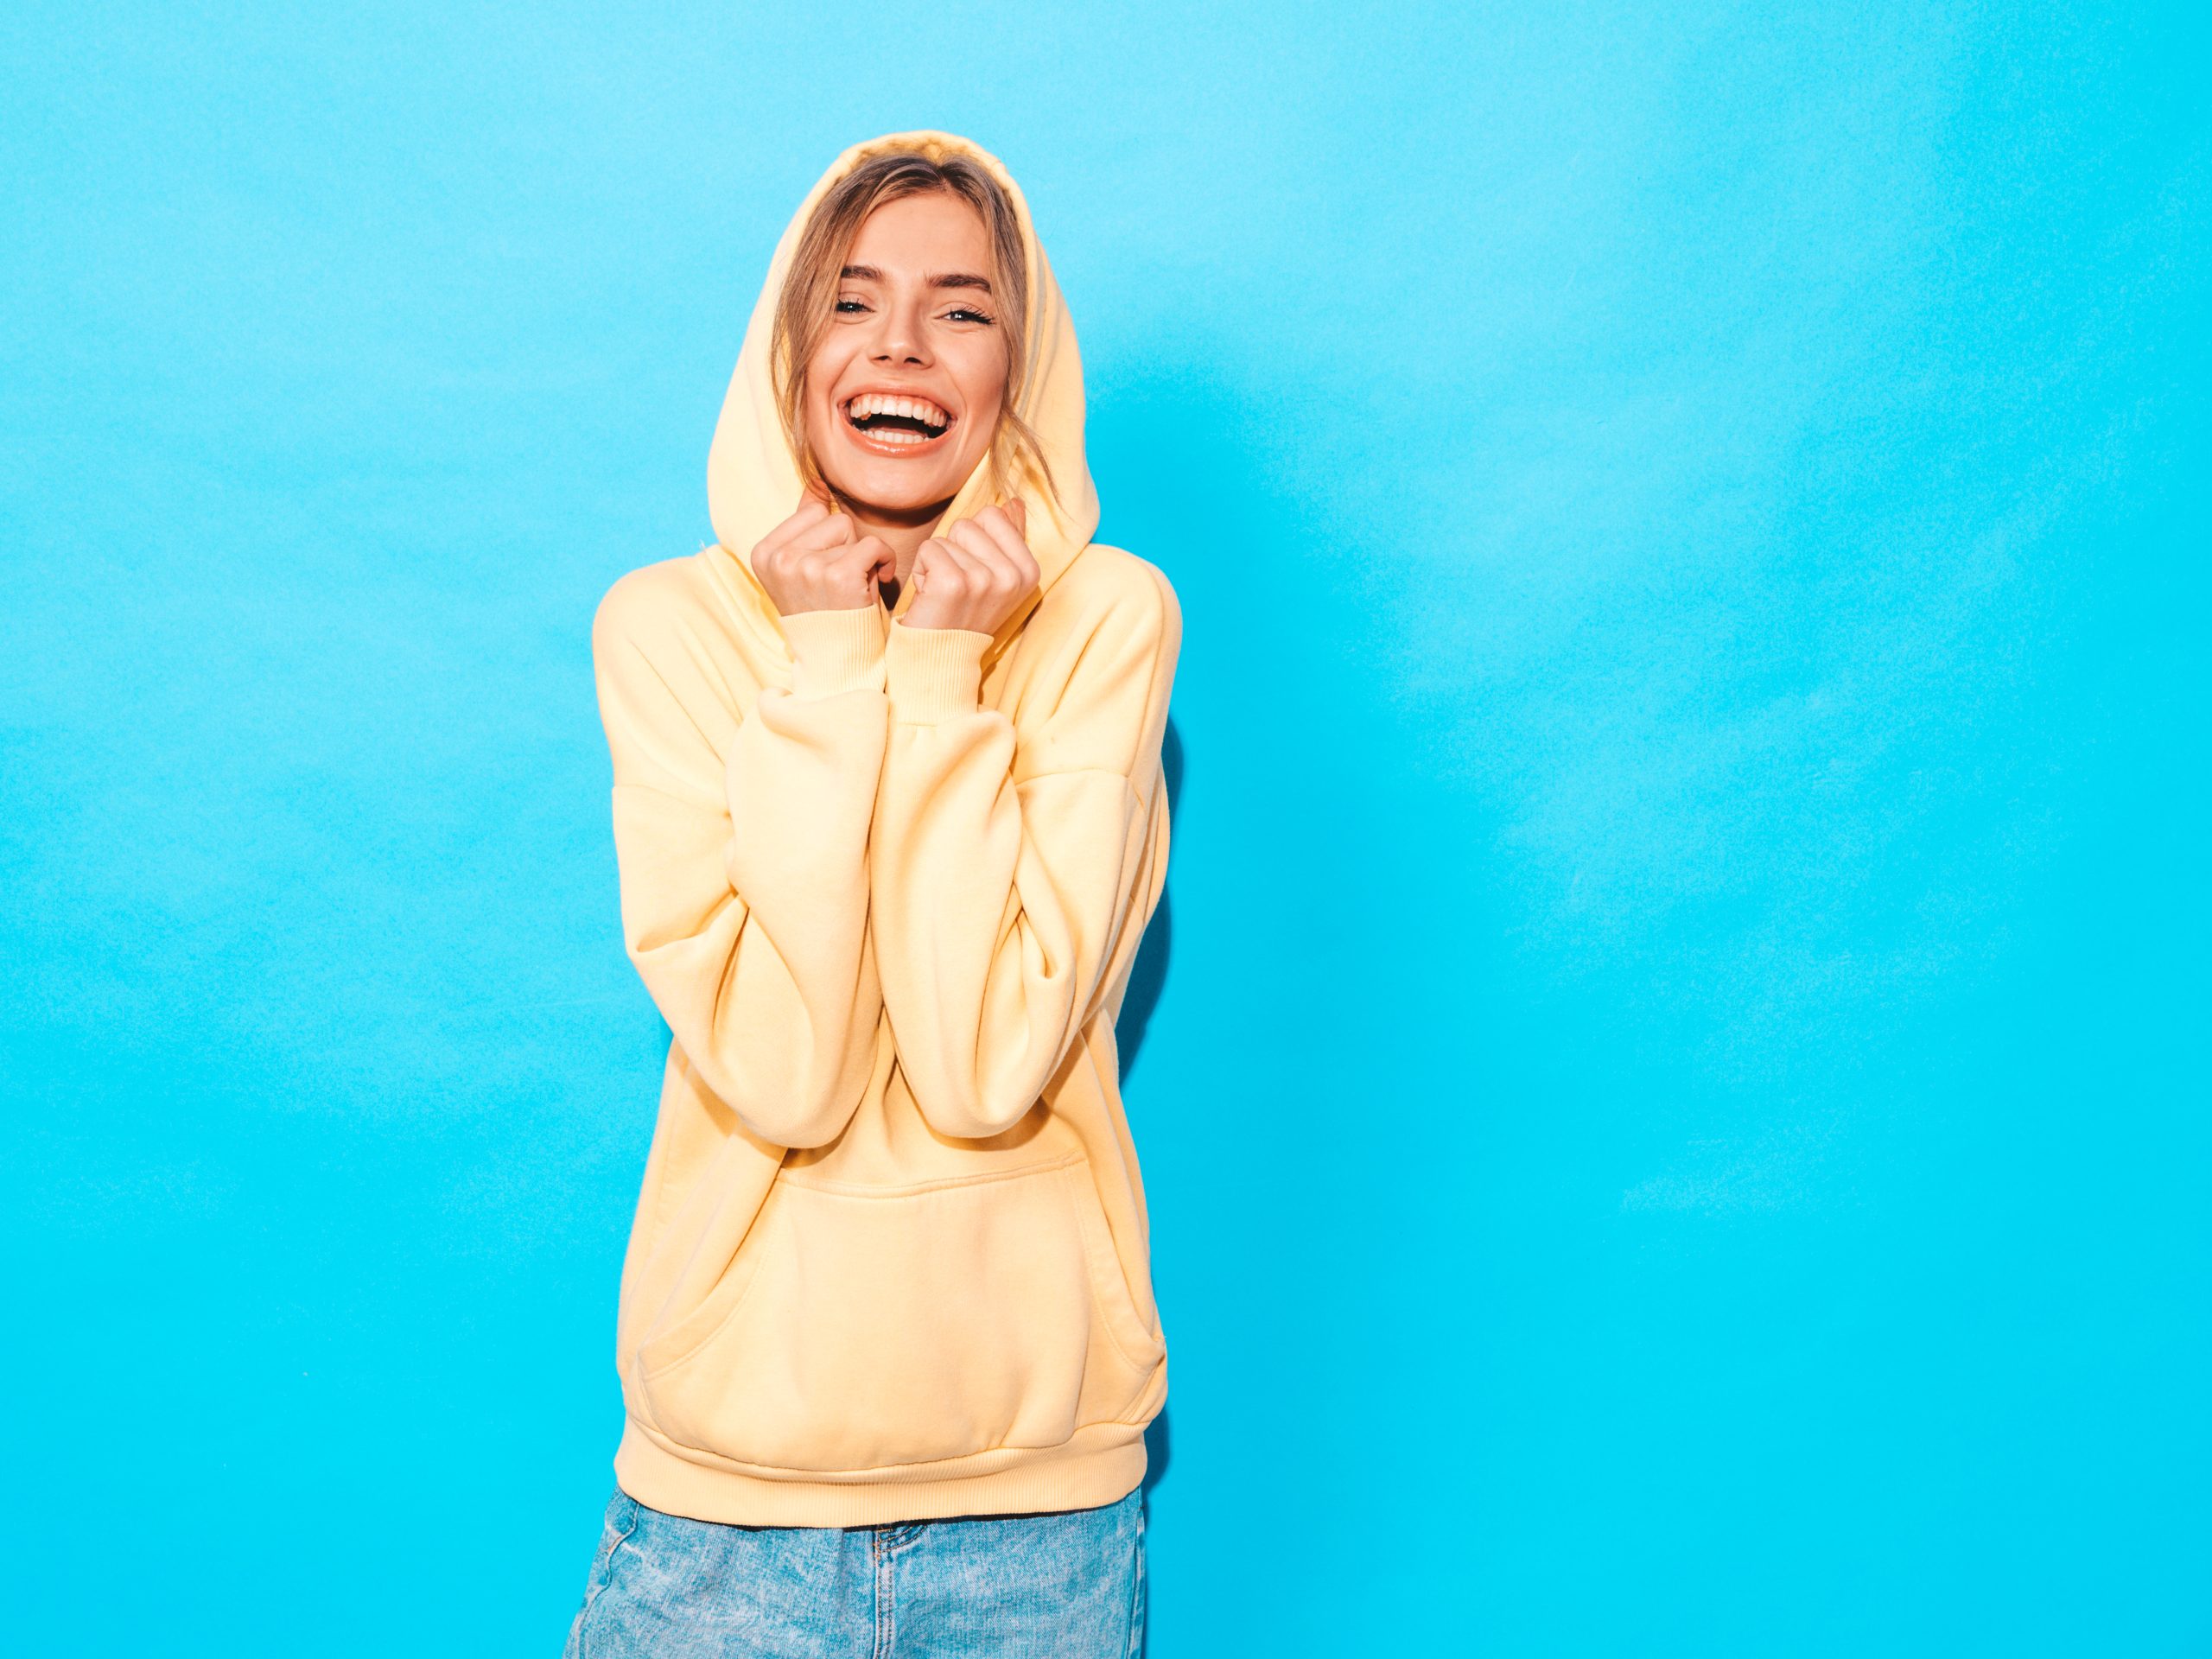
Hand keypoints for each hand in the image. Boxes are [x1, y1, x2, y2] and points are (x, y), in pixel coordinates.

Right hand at [751, 491, 896, 615]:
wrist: (838, 662)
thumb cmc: (826, 612)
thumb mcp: (803, 568)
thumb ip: (805, 525)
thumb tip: (817, 481)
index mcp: (763, 553)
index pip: (812, 513)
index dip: (830, 540)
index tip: (827, 573)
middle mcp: (779, 558)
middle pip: (833, 520)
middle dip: (846, 548)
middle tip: (842, 585)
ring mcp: (806, 566)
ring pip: (851, 531)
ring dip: (862, 557)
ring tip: (853, 588)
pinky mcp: (838, 576)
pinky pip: (873, 546)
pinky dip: (883, 563)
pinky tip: (875, 585)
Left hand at [905, 500, 1038, 633]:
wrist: (942, 657)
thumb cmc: (965, 612)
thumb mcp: (997, 577)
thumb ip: (1008, 537)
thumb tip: (1014, 503)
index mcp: (1029, 571)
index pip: (992, 516)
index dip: (975, 540)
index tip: (975, 573)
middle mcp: (1011, 576)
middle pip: (968, 524)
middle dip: (955, 549)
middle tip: (957, 586)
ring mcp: (983, 580)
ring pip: (946, 537)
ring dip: (937, 562)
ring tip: (944, 593)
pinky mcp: (953, 584)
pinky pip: (929, 548)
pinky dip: (922, 570)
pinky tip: (931, 595)